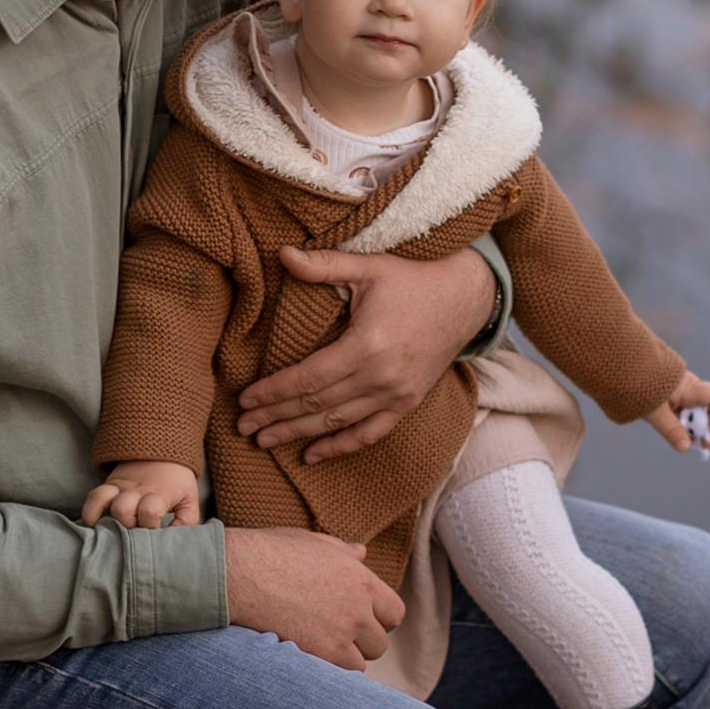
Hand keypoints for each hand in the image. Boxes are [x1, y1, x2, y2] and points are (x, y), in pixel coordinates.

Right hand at [81, 461, 202, 529]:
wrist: (163, 449)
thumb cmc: (177, 482)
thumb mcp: (189, 500)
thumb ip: (186, 522)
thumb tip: (173, 541)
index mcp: (159, 493)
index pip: (149, 512)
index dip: (150, 526)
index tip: (154, 531)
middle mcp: (137, 489)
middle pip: (124, 509)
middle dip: (128, 526)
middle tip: (135, 532)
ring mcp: (121, 486)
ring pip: (106, 501)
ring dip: (108, 520)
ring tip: (114, 532)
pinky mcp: (110, 485)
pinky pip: (94, 496)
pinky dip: (90, 511)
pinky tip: (92, 524)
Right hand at [223, 527, 406, 669]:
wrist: (239, 573)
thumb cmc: (271, 552)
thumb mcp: (313, 543)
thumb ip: (343, 552)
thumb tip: (361, 552)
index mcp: (362, 580)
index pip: (394, 613)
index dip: (378, 620)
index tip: (360, 621)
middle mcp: (359, 608)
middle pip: (380, 643)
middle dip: (362, 642)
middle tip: (336, 637)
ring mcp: (342, 633)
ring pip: (361, 662)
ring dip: (344, 659)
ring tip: (319, 649)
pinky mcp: (322, 653)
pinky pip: (340, 675)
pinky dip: (328, 671)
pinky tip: (308, 658)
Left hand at [236, 245, 498, 464]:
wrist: (466, 298)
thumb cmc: (414, 279)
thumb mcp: (369, 267)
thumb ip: (324, 265)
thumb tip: (282, 253)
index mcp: (366, 345)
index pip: (307, 378)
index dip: (273, 391)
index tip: (246, 400)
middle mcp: (380, 377)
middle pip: (316, 406)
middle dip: (276, 417)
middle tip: (243, 428)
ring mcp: (396, 395)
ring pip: (337, 423)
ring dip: (298, 434)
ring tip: (265, 441)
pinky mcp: (407, 403)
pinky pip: (370, 433)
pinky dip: (340, 446)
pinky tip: (313, 455)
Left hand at [648, 371, 709, 453]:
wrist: (625, 369)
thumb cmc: (640, 387)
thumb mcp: (656, 412)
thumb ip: (671, 430)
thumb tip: (685, 448)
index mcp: (690, 387)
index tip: (705, 439)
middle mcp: (691, 387)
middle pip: (706, 410)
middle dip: (700, 428)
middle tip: (690, 443)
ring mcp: (682, 390)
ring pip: (694, 412)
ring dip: (687, 426)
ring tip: (673, 432)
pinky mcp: (673, 394)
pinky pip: (683, 410)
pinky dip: (679, 420)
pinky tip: (667, 424)